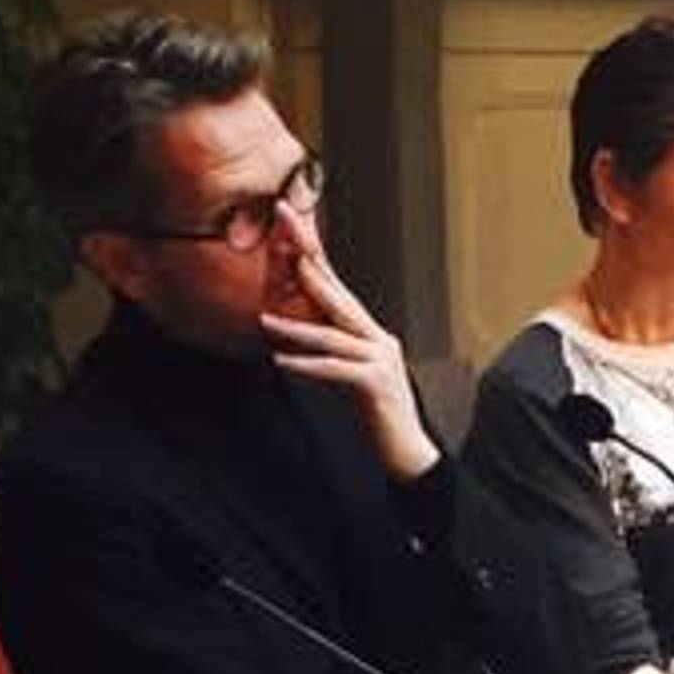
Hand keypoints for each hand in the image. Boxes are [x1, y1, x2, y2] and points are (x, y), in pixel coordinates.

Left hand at [258, 215, 432, 479]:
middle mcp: (377, 337)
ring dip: (296, 327)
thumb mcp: (353, 372)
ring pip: (332, 334)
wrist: (408, 452)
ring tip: (265, 320)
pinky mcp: (375, 385)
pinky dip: (307, 366)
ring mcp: (379, 359)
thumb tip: (305, 332)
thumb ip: (335, 348)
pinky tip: (282, 362)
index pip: (336, 284)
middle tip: (283, 227)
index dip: (313, 251)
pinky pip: (336, 370)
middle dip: (307, 258)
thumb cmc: (378, 414)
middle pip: (337, 292)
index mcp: (370, 331)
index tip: (291, 221)